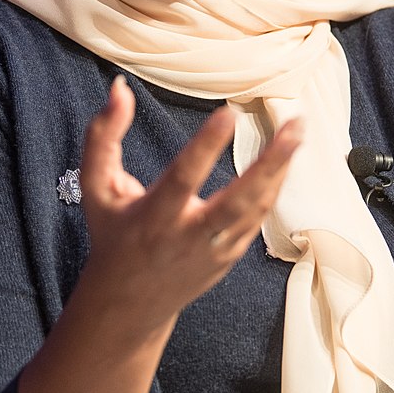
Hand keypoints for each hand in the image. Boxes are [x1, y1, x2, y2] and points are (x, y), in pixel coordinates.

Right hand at [79, 75, 301, 326]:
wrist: (128, 303)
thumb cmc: (112, 233)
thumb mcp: (97, 187)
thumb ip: (103, 137)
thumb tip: (120, 90)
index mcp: (153, 217)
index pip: (184, 177)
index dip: (206, 145)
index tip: (229, 113)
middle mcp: (188, 236)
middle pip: (238, 200)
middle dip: (269, 164)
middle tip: (293, 128)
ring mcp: (214, 250)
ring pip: (256, 209)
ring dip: (281, 169)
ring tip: (297, 131)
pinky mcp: (230, 256)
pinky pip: (257, 218)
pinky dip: (274, 188)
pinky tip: (285, 160)